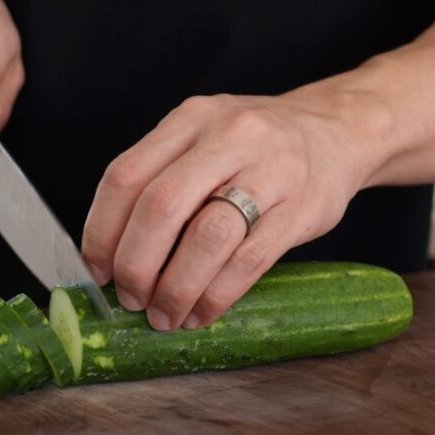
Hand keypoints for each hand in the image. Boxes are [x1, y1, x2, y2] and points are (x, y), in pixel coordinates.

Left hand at [81, 92, 382, 329]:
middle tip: (130, 298)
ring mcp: (269, 170)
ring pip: (206, 237)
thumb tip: (110, 255)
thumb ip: (160, 179)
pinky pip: (248, 261)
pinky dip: (216, 295)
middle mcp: (228, 136)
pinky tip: (201, 313)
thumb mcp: (204, 138)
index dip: (102, 231)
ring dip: (176, 287)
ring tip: (164, 315)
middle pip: (161, 207)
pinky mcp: (301, 209)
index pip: (125, 176)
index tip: (96, 270)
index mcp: (190, 119)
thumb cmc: (255, 147)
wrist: (339, 131)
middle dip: (135, 264)